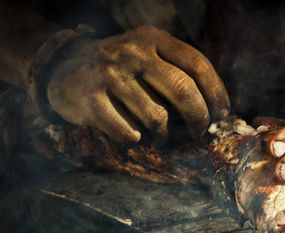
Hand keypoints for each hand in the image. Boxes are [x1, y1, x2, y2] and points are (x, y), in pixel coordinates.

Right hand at [46, 25, 229, 142]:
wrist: (63, 68)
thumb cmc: (119, 69)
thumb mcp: (147, 55)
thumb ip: (178, 72)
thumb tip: (216, 111)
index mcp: (153, 39)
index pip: (198, 65)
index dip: (216, 94)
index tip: (221, 115)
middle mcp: (133, 53)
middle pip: (183, 91)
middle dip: (198, 119)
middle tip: (199, 133)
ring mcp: (111, 76)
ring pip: (157, 118)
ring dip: (165, 136)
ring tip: (161, 136)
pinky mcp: (91, 100)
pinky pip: (129, 133)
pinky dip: (136, 140)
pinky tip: (133, 136)